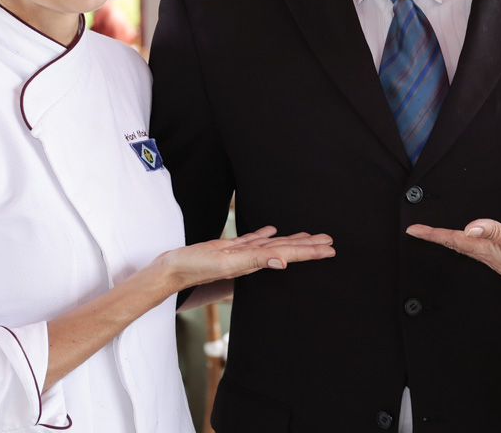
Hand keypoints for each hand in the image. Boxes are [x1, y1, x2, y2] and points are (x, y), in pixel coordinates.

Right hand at [160, 226, 334, 289]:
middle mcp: (251, 258)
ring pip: (272, 244)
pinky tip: (273, 230)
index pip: (288, 253)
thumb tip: (283, 261)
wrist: (171, 270)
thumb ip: (254, 259)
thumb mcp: (226, 262)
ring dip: (291, 240)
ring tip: (310, 236)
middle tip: (330, 241)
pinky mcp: (228, 248)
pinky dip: (264, 234)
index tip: (330, 249)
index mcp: (254, 261)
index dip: (310, 251)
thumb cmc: (195, 267)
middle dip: (309, 246)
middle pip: (286, 249)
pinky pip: (251, 240)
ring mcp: (240, 253)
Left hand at [407, 219, 500, 306]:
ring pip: (465, 249)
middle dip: (435, 238)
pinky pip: (477, 252)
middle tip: (417, 232)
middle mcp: (489, 259)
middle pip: (456, 246)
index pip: (455, 240)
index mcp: (489, 252)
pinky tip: (469, 243)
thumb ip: (496, 232)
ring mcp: (496, 262)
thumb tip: (471, 227)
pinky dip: (466, 244)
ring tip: (435, 235)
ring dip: (449, 241)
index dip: (433, 234)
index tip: (414, 230)